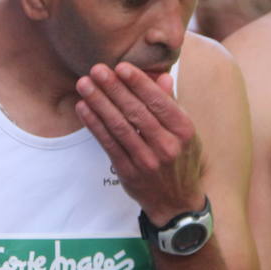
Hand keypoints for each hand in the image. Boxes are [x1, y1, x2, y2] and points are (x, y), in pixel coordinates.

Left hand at [75, 62, 204, 224]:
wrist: (177, 202)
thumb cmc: (181, 159)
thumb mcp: (186, 132)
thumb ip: (172, 104)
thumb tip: (162, 75)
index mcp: (184, 130)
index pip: (158, 102)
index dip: (138, 83)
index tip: (121, 66)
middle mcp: (167, 145)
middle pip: (136, 112)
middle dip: (114, 88)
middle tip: (97, 69)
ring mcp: (147, 160)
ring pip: (119, 127)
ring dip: (99, 103)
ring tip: (84, 84)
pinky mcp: (129, 172)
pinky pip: (108, 144)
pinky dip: (94, 125)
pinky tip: (84, 108)